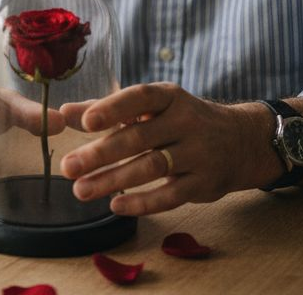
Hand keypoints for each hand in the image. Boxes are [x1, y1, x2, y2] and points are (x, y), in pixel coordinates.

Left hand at [57, 82, 278, 214]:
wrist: (239, 141)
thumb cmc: (180, 121)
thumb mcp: (151, 108)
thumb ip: (107, 111)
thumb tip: (63, 113)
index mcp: (170, 97)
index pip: (140, 98)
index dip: (113, 109)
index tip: (86, 123)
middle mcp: (186, 122)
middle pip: (140, 138)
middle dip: (101, 154)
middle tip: (67, 167)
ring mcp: (198, 153)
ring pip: (151, 168)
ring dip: (113, 180)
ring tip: (81, 190)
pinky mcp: (204, 183)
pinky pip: (170, 195)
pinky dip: (142, 202)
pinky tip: (115, 205)